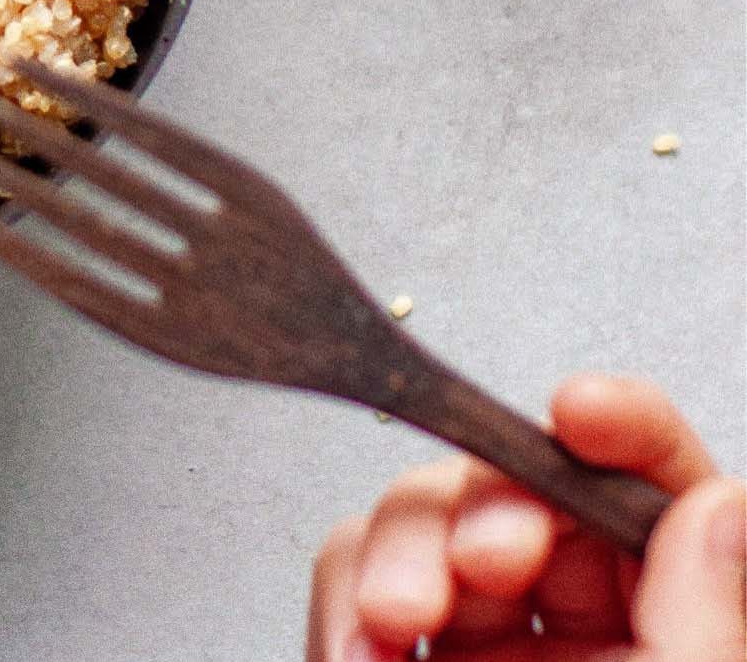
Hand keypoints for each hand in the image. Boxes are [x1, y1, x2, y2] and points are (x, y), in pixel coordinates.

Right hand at [307, 375, 745, 661]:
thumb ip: (703, 630)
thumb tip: (720, 511)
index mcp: (674, 638)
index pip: (658, 495)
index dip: (626, 431)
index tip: (583, 410)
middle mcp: (582, 635)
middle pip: (515, 488)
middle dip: (476, 507)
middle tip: (479, 561)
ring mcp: (484, 644)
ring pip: (419, 516)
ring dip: (391, 556)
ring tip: (394, 621)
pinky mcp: (392, 655)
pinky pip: (349, 575)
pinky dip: (339, 603)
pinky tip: (356, 650)